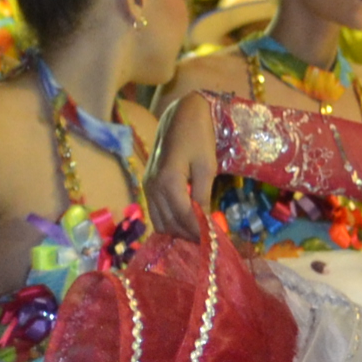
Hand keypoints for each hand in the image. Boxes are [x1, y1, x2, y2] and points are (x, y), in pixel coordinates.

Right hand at [147, 97, 223, 238]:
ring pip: (160, 221)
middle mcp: (152, 187)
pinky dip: (169, 223)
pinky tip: (185, 226)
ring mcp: (147, 186)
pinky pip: (156, 212)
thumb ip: (202, 195)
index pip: (183, 217)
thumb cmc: (198, 138)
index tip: (213, 243)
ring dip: (178, 232)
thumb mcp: (207, 167)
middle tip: (208, 245)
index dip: (198, 232)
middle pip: (169, 223)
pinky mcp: (147, 185)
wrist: (180, 116)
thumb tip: (204, 222)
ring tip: (198, 239)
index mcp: (168, 181)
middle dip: (188, 236)